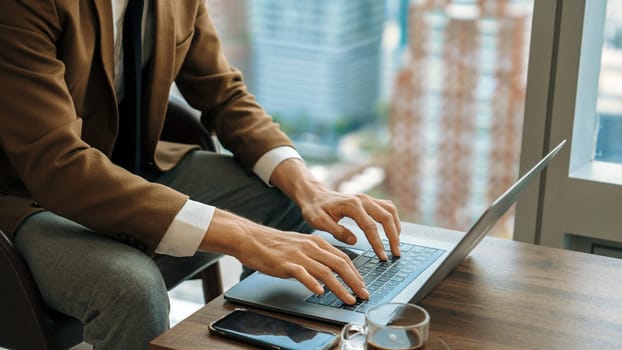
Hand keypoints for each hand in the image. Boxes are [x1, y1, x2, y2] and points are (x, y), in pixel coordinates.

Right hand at [201, 210, 368, 303]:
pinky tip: (319, 292)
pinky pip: (302, 274)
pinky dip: (312, 283)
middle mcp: (311, 247)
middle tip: (363, 294)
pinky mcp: (285, 263)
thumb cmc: (275, 244)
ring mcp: (298, 255)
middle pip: (339, 264)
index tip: (362, 285)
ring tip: (348, 299)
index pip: (342, 257)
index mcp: (316, 242)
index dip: (355, 273)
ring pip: (325, 271)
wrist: (251, 238)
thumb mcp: (301, 244)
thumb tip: (331, 269)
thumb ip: (316, 254)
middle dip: (355, 281)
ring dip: (340, 287)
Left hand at [270, 159, 401, 259]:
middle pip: (386, 217)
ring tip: (396, 245)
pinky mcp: (369, 201)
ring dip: (396, 227)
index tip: (382, 257)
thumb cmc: (315, 209)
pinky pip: (387, 208)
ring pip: (390, 210)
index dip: (378, 243)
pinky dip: (393, 220)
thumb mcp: (319, 222)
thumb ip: (337, 231)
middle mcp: (362, 199)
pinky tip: (393, 232)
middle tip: (396, 254)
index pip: (370, 226)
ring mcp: (367, 198)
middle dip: (393, 236)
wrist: (314, 195)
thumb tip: (354, 241)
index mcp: (351, 205)